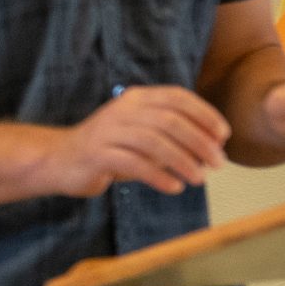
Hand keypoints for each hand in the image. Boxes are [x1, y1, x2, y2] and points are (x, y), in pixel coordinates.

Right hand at [45, 86, 229, 196]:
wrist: (61, 159)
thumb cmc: (113, 148)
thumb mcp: (145, 135)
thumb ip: (174, 136)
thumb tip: (215, 148)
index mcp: (138, 98)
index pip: (178, 97)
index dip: (205, 115)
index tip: (224, 136)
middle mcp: (123, 109)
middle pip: (170, 121)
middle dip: (200, 141)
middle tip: (218, 162)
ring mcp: (108, 131)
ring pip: (154, 142)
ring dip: (182, 161)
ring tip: (199, 179)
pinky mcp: (97, 154)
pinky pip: (133, 164)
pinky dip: (158, 176)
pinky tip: (174, 187)